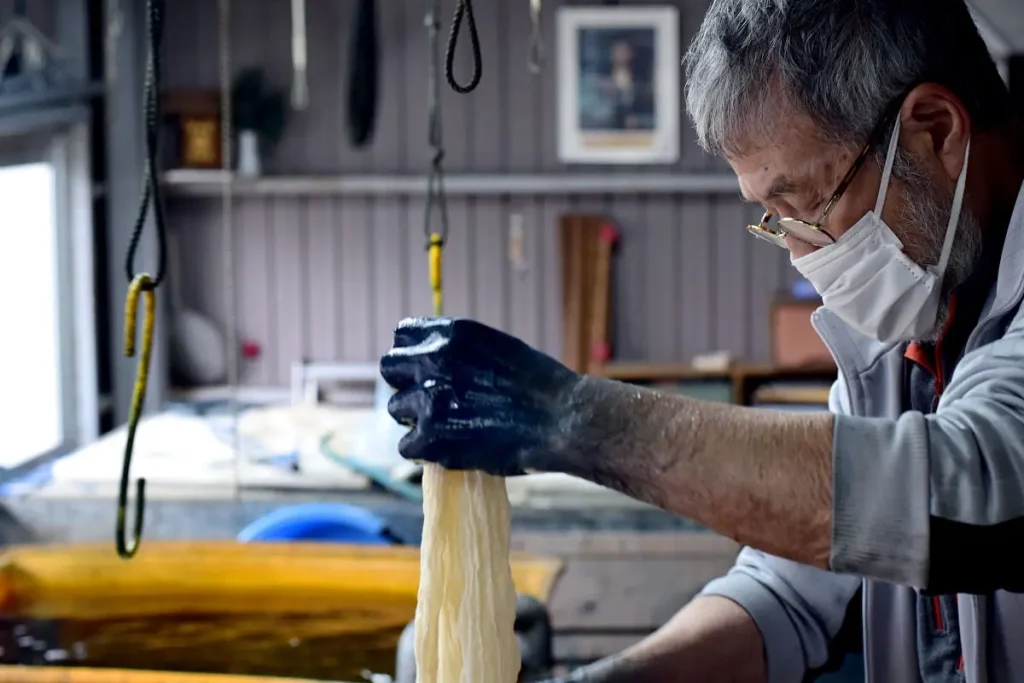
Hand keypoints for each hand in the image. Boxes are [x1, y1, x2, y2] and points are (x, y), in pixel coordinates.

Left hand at [379, 317, 579, 475]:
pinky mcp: (431, 438)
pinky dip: (425, 451)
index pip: (403, 336)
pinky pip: (406, 446)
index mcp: (450, 334)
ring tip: (448, 428)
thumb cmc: (540, 385)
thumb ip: (460, 352)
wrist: (562, 418)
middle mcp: (433, 361)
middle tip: (431, 401)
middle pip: (390, 368)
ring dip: (416, 419)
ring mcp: (428, 400)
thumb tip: (435, 362)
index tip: (425, 370)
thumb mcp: (497, 347)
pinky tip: (448, 450)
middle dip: (407, 383)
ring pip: (396, 409)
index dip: (413, 355)